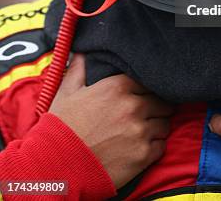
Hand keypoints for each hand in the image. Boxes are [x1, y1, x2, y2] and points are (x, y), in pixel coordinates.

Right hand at [50, 54, 173, 188]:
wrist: (56, 167)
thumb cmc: (60, 129)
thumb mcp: (67, 92)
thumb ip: (80, 69)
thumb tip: (82, 53)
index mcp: (118, 87)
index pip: (148, 81)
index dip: (146, 89)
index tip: (144, 95)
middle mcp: (134, 106)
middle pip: (162, 102)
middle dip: (156, 108)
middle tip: (147, 115)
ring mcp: (140, 131)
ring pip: (165, 123)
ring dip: (157, 126)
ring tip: (144, 132)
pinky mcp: (143, 155)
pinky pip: (162, 146)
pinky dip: (155, 146)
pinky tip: (142, 147)